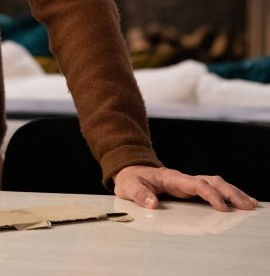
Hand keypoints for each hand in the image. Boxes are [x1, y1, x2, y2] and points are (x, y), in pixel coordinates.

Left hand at [113, 165, 259, 211]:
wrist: (130, 172)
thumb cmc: (130, 180)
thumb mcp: (129, 186)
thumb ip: (139, 194)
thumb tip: (152, 204)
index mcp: (172, 178)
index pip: (196, 184)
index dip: (210, 194)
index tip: (221, 207)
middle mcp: (184, 179)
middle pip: (213, 182)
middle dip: (231, 193)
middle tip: (247, 205)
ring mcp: (189, 183)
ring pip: (216, 184)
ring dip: (233, 193)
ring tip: (250, 204)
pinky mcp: (191, 189)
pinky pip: (213, 190)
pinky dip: (227, 195)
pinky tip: (239, 202)